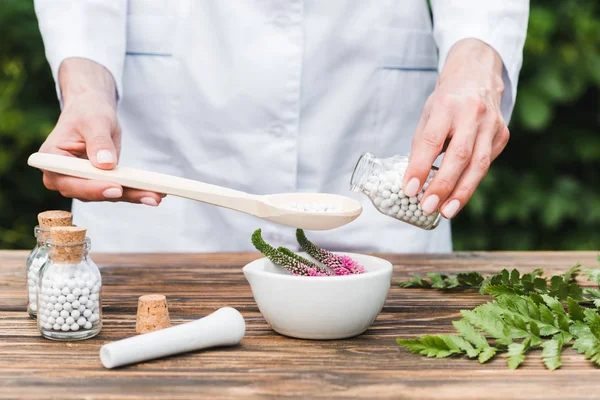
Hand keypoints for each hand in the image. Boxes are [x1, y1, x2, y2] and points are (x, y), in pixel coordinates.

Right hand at [39, 58, 163, 205]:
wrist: (92, 111)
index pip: (71, 181)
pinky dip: (135, 191)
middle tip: (149, 196)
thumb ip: (98, 142)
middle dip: (121, 195)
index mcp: (51, 161)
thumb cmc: (88, 112)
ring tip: (157, 196)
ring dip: (134, 195)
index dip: (93, 188)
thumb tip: (106, 164)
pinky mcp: (98, 183)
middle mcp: (62, 177)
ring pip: (107, 195)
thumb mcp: (95, 121)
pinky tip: (155, 193)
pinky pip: (117, 190)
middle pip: (91, 193)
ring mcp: (81, 183)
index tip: (116, 188)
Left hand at [402, 39, 509, 218]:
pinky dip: (470, 182)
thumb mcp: (428, 115)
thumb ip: (421, 146)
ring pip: (478, 164)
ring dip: (461, 192)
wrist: (477, 76)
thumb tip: (413, 182)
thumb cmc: (447, 101)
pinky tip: (458, 196)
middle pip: (459, 156)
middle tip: (427, 207)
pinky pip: (486, 163)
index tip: (409, 189)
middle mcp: (472, 114)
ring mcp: (492, 124)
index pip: (432, 141)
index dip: (420, 167)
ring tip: (446, 211)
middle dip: (443, 185)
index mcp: (447, 106)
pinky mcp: (503, 135)